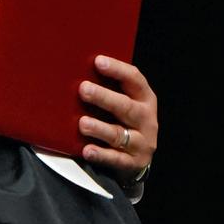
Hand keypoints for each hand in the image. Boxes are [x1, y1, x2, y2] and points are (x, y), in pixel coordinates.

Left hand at [78, 56, 157, 179]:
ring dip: (100, 128)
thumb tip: (76, 71)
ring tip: (82, 123)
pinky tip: (86, 150)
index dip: (118, 69)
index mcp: (144, 98)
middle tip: (83, 89)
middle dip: (104, 97)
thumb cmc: (123, 123)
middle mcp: (146, 119)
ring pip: (118, 134)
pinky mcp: (133, 162)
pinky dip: (100, 154)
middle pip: (126, 106)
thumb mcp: (122, 105)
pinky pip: (115, 159)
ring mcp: (142, 142)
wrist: (136, 159)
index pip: (134, 79)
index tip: (98, 61)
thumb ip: (109, 90)